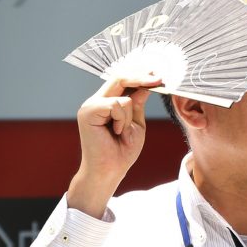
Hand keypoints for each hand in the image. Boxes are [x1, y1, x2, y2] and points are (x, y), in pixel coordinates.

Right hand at [68, 75, 160, 217]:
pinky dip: (122, 119)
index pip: (123, 80)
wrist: (110, 171)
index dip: (141, 75)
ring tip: (121, 132)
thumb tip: (146, 84)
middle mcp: (96, 100)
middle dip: (141, 78)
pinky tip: (116, 132)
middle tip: (158, 79)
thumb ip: (138, 104)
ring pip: (123, 96)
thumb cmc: (122, 151)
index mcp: (107, 102)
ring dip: (130, 116)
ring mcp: (90, 105)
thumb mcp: (136, 124)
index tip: (158, 75)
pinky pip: (116, 105)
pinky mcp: (88, 112)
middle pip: (119, 77)